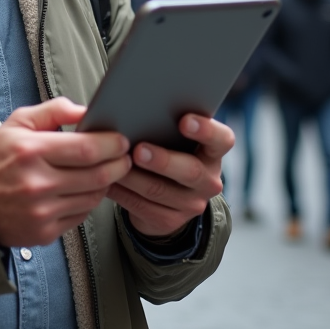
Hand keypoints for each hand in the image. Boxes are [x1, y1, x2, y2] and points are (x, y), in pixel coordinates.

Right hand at [0, 97, 131, 247]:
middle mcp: (36, 183)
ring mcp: (41, 211)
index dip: (111, 144)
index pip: (87, 148)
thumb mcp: (17, 123)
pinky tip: (82, 191)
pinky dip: (88, 202)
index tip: (121, 140)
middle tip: (124, 157)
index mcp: (30, 151)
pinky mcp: (44, 232)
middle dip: (119, 164)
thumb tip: (85, 110)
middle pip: (97, 175)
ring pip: (93, 197)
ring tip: (104, 172)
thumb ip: (53, 111)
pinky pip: (81, 216)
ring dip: (105, 184)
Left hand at [107, 114, 232, 238]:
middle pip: (190, 171)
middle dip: (163, 160)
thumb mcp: (174, 139)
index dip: (206, 130)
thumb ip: (166, 124)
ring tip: (114, 164)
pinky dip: (122, 192)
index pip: (222, 140)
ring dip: (133, 177)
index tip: (184, 120)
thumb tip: (137, 107)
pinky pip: (142, 207)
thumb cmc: (168, 151)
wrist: (167, 197)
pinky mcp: (169, 220)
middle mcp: (208, 180)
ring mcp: (191, 204)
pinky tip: (108, 181)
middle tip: (139, 150)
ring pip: (159, 191)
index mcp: (213, 152)